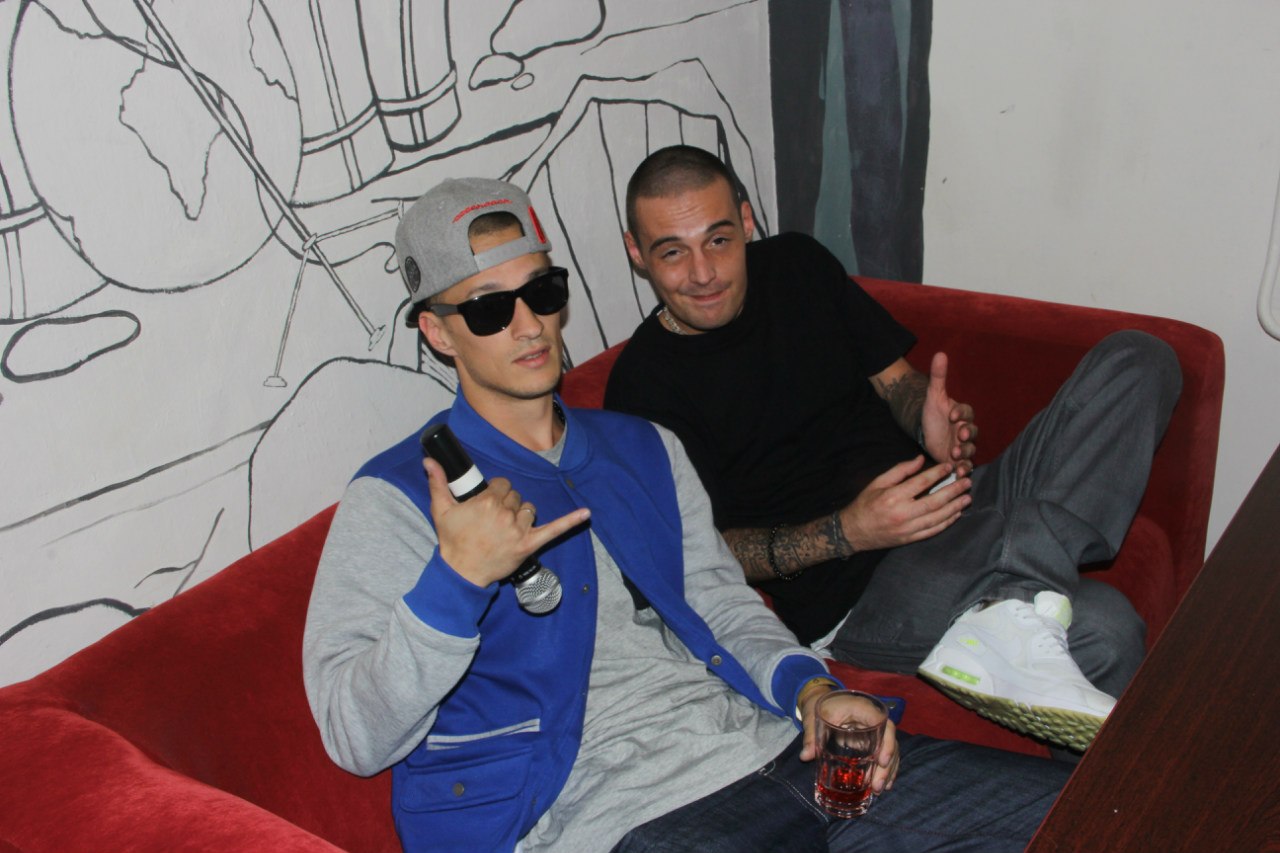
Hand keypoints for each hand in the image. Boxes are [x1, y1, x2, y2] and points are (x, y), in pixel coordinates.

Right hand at [424, 457, 590, 587]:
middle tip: (493, 520)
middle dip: (507, 505)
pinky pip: (554, 530)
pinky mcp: (529, 544)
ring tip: (507, 528)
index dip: (496, 493)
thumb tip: (429, 462)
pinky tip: (586, 513)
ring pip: (530, 510)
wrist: (462, 572)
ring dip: (522, 515)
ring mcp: (518, 529)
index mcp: (487, 502)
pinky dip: (571, 521)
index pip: (502, 485)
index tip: (489, 502)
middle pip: (515, 497)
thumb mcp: (441, 510)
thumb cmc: (453, 541)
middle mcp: (505, 513)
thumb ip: (438, 482)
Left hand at [799, 687, 900, 793]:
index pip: (885, 724)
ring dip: (886, 771)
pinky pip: (882, 754)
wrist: (819, 700)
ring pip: (889, 750)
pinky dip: (884, 769)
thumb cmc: (819, 705)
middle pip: (889, 742)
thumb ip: (811, 736)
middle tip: (877, 786)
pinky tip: (882, 784)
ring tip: (878, 790)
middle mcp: (873, 719)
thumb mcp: (814, 717)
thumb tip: (805, 756)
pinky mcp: (870, 740)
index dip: (888, 743)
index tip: (881, 762)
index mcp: (863, 709)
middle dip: (886, 766)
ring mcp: (873, 730)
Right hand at [839, 456, 970, 551]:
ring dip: (955, 507)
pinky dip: (947, 523)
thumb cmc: (865, 504)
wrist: (853, 532)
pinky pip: (933, 531)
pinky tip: (956, 514)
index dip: (938, 473)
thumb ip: (900, 470)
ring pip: (938, 518)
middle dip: (954, 491)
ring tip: (967, 497)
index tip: (949, 466)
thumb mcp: (878, 482)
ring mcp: (907, 528)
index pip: (921, 483)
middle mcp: (902, 513)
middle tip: (967, 482)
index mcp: (893, 496)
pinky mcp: (910, 539)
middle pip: (935, 501)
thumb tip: (920, 459)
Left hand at [921, 352, 977, 475]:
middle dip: (967, 435)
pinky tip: (957, 471)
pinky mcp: (959, 460)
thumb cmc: (932, 414)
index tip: (952, 415)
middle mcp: (966, 429)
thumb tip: (940, 353)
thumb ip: (938, 376)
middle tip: (959, 436)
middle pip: (973, 432)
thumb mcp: (933, 396)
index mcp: (962, 413)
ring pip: (971, 449)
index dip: (961, 414)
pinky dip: (963, 468)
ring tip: (954, 453)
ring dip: (965, 452)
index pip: (967, 412)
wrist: (926, 432)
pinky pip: (966, 465)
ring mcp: (964, 445)